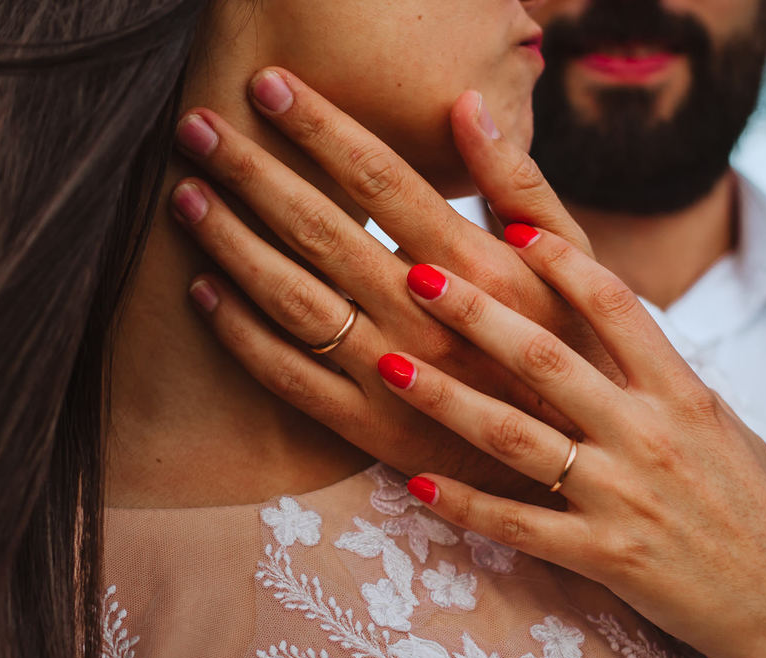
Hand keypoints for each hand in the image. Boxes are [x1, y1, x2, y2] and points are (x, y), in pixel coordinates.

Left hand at [169, 67, 619, 498]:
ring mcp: (394, 378)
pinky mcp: (369, 429)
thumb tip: (467, 104)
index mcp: (478, 266)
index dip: (322, 128)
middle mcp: (427, 318)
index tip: (270, 85)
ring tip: (185, 196)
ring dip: (233, 245)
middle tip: (197, 127)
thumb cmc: (579, 350)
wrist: (579, 464)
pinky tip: (203, 292)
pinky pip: (290, 377)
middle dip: (253, 173)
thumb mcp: (575, 261)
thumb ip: (520, 185)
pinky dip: (240, 335)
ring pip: (293, 301)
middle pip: (322, 231)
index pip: (382, 179)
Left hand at [374, 231, 765, 657]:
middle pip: (546, 361)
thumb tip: (602, 324)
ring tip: (386, 364)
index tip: (510, 225)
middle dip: (476, 313)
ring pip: (515, 437)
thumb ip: (657, 378)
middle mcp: (650, 435)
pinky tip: (413, 482)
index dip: (561, 263)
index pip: (617, 307)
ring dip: (444, 398)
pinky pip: (518, 526)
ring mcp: (624, 497)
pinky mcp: (606, 559)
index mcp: (683, 393)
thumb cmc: (755, 509)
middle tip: (417, 274)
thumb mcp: (718, 426)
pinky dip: (463, 505)